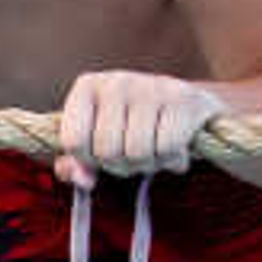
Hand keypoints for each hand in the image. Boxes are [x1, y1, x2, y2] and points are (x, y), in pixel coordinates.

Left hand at [54, 67, 221, 190]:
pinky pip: (166, 149)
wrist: (188, 105)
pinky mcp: (183, 99)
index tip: (100, 153)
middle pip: (107, 151)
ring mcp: (151, 87)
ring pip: (137, 153)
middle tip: (133, 153)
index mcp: (87, 87)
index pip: (73, 141)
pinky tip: (175, 146)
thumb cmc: (132, 126)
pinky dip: (171, 159)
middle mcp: (117, 81)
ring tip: (154, 150)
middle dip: (121, 164)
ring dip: (148, 164)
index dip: (87, 159)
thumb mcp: (98, 142)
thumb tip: (83, 180)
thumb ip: (78, 165)